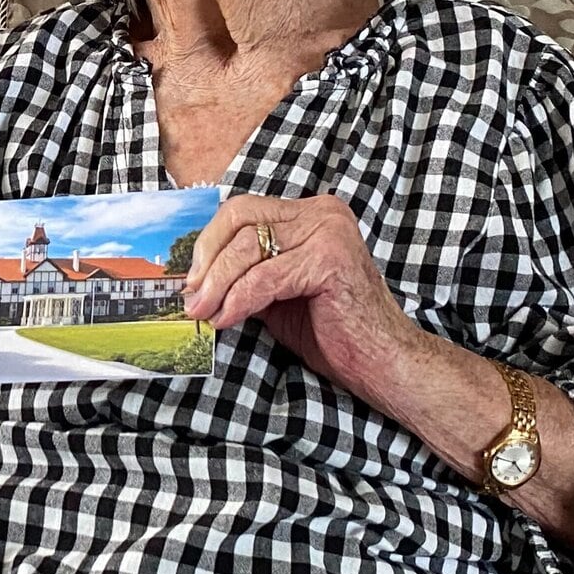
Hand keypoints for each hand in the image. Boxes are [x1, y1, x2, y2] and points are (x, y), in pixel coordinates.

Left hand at [180, 194, 419, 397]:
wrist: (382, 362)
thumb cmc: (332, 330)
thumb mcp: (278, 292)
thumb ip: (247, 273)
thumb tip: (196, 276)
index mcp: (311, 213)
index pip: (242, 210)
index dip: (209, 243)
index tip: (191, 278)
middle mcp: (322, 213)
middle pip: (240, 219)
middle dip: (208, 261)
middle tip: (191, 297)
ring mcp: (328, 232)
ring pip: (247, 248)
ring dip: (217, 285)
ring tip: (202, 313)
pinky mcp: (329, 260)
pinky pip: (264, 277)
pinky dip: (238, 300)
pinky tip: (226, 319)